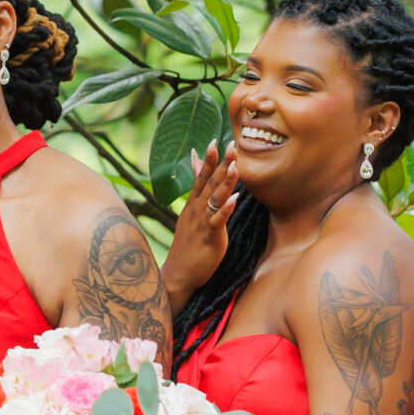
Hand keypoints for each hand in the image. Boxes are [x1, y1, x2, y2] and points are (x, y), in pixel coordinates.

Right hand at [160, 144, 240, 312]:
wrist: (178, 274)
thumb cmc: (189, 245)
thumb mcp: (192, 217)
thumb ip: (198, 196)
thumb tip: (196, 183)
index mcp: (192, 205)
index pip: (201, 177)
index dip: (208, 159)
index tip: (215, 140)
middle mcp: (195, 211)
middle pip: (209, 183)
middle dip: (220, 164)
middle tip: (230, 145)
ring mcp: (201, 223)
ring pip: (214, 199)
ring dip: (225, 182)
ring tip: (235, 166)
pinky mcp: (209, 238)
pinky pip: (217, 222)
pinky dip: (225, 210)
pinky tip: (234, 200)